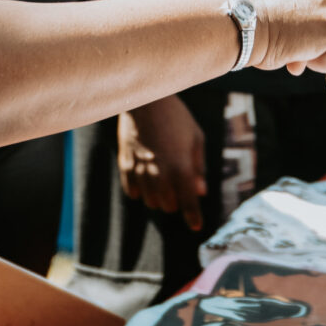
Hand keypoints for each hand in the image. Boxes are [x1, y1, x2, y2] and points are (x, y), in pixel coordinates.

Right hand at [119, 97, 206, 231]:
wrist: (145, 100)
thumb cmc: (176, 116)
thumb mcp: (196, 137)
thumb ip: (198, 166)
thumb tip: (200, 191)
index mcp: (181, 167)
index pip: (188, 203)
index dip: (193, 217)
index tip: (196, 226)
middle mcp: (160, 174)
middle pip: (168, 206)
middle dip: (176, 202)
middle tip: (179, 187)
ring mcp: (140, 171)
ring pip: (150, 201)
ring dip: (159, 197)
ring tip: (163, 181)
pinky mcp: (125, 165)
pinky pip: (132, 192)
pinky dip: (140, 191)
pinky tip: (146, 180)